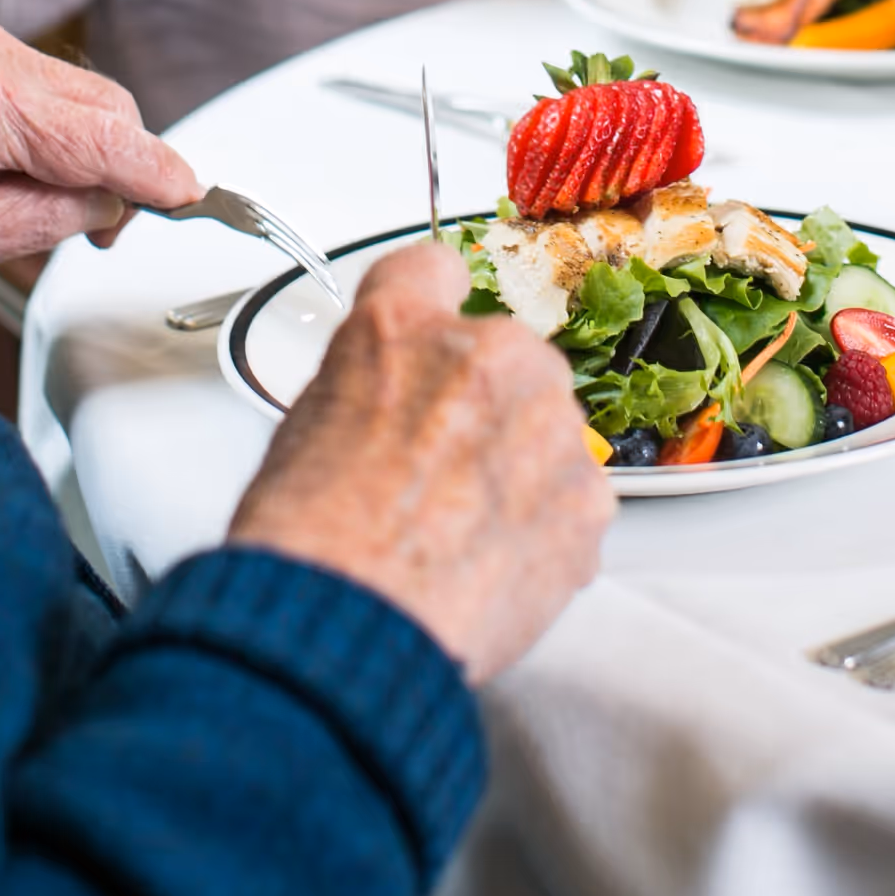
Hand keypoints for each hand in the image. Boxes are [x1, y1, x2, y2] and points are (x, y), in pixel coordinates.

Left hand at [0, 20, 199, 287]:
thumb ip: (47, 218)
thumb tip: (109, 204)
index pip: (107, 137)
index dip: (159, 174)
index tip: (195, 201)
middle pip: (108, 108)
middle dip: (124, 168)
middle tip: (101, 234)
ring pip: (85, 97)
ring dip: (92, 151)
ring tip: (50, 211)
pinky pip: (51, 91)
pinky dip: (62, 133)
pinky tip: (30, 175)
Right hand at [228, 244, 612, 684]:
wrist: (348, 624)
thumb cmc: (310, 537)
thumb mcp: (305, 421)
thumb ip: (372, 384)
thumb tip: (392, 405)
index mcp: (402, 324)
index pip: (431, 271)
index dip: (430, 314)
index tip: (437, 337)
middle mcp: (489, 355)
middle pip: (506, 361)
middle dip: (483, 409)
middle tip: (437, 475)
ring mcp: (550, 425)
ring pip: (545, 432)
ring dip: (517, 471)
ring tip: (457, 535)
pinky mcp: (589, 501)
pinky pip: (572, 501)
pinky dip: (541, 530)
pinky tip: (488, 564)